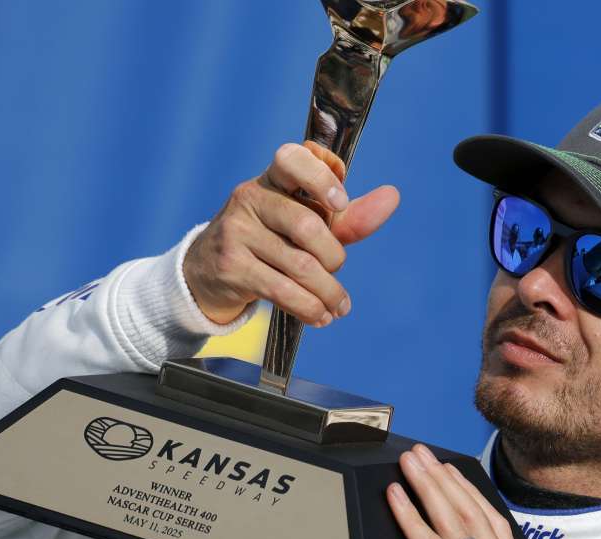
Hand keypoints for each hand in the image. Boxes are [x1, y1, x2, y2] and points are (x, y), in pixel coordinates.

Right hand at [183, 141, 400, 324]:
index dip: (320, 179)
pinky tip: (321, 316)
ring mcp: (236, 231)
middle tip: (337, 270)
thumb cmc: (271, 240)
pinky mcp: (231, 267)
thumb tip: (392, 197)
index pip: (292, 159)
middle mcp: (250, 198)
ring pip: (299, 264)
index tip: (341, 203)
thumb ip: (348, 216)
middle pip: (307, 225)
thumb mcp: (308, 224)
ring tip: (339, 306)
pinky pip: (281, 290)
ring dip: (328, 291)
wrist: (208, 272)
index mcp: (272, 178)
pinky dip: (309, 307)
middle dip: (333, 257)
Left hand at [386, 444, 535, 538]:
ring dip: (429, 489)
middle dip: (446, 481)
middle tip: (423, 455)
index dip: (471, 493)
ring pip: (458, 527)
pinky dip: (411, 520)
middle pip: (477, 518)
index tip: (449, 470)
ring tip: (409, 465)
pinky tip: (396, 500)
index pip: (495, 527)